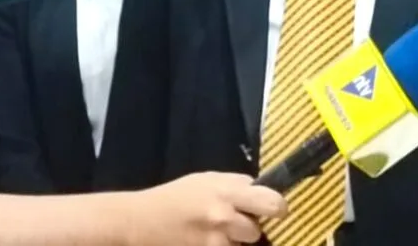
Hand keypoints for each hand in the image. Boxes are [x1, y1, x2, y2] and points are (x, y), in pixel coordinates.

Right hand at [128, 172, 286, 245]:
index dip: (278, 208)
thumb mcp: (207, 179)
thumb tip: (262, 188)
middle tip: (238, 223)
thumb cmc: (175, 197)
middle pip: (258, 231)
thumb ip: (236, 184)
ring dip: (235, 242)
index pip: (271, 202)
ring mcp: (215, 241)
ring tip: (217, 232)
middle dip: (251, 228)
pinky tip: (208, 240)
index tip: (276, 211)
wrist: (139, 221)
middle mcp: (224, 218)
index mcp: (227, 192)